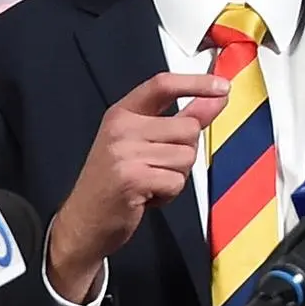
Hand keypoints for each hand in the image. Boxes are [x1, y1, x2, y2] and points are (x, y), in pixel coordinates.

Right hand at [47, 72, 229, 300]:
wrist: (82, 222)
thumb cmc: (114, 182)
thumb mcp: (143, 142)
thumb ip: (182, 118)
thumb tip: (215, 98)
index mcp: (123, 113)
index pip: (163, 84)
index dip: (197, 83)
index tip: (222, 86)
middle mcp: (122, 127)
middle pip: (188, 127)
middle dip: (185, 152)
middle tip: (157, 167)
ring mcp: (125, 152)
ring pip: (186, 156)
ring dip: (176, 176)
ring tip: (150, 182)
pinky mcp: (132, 178)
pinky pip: (176, 181)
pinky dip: (169, 194)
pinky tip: (147, 196)